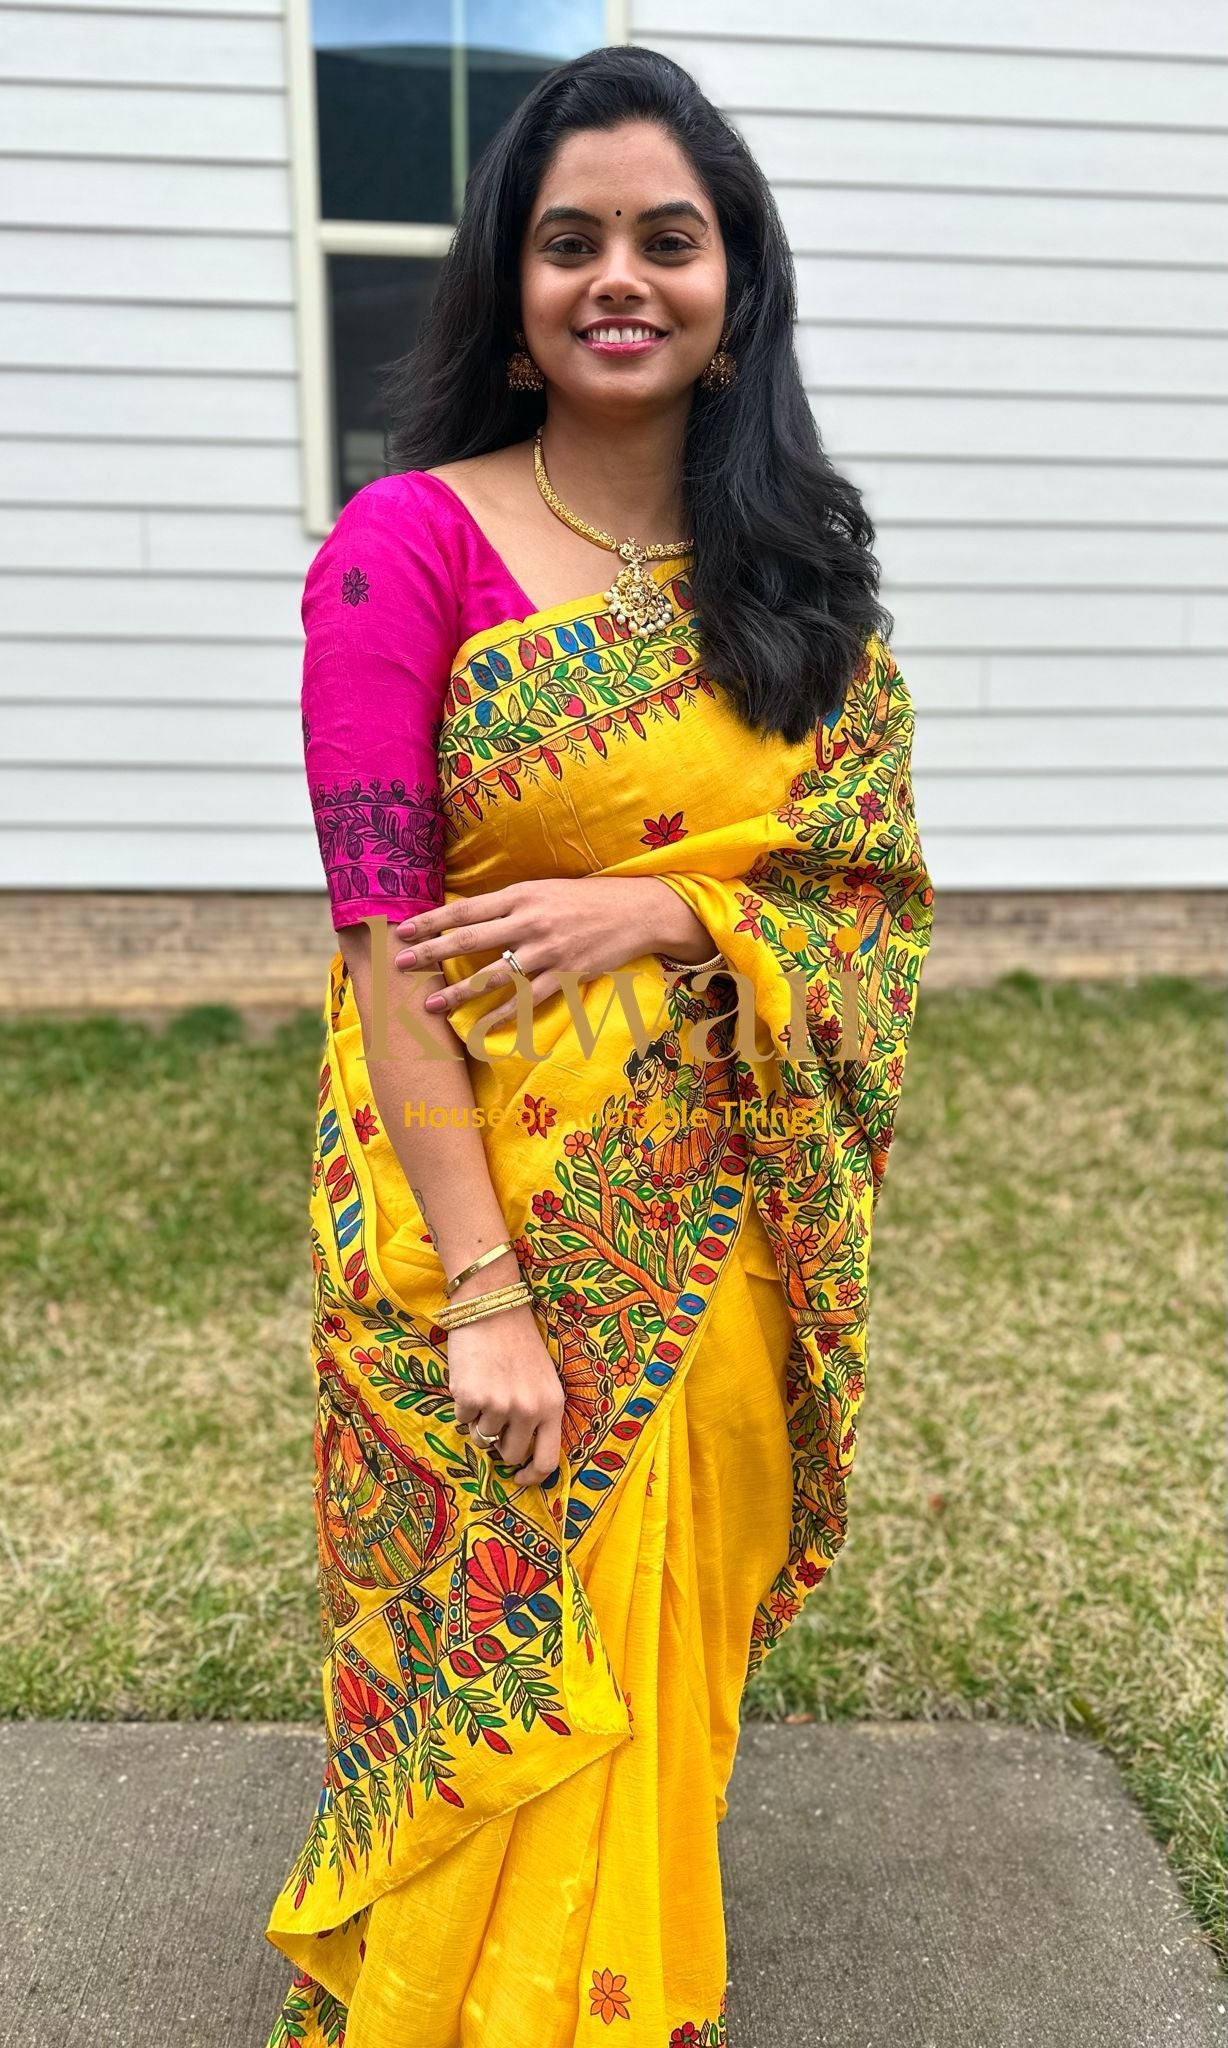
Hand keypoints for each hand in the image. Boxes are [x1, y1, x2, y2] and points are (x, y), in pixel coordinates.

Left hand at [394, 878, 666, 1026]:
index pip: (467, 909)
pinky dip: (502, 1016)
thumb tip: (467, 916)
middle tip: (400, 965)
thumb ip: (509, 903)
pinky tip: (480, 1028)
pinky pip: (528, 1000)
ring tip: (432, 1004)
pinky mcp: (566, 975)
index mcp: (522, 895)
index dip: (432, 921)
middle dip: (431, 954)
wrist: (636, 911)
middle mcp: (531, 922)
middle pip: (470, 940)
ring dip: (460, 992)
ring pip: (494, 975)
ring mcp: (548, 951)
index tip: (403, 930)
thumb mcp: (544, 890)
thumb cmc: (585, 899)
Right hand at [448, 1303, 564, 1486]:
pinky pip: (462, 1420)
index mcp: (553, 1406)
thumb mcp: (544, 1379)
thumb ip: (538, 1414)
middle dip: (500, 1444)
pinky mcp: (470, 1397)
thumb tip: (519, 1453)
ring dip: (479, 1422)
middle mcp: (528, 1410)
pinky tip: (470, 1377)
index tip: (519, 1478)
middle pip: (510, 1455)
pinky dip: (463, 1405)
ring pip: (482, 1439)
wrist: (492, 1305)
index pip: (548, 1462)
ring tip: (484, 1388)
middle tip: (495, 1419)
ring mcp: (499, 1405)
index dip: (532, 1477)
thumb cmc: (518, 1342)